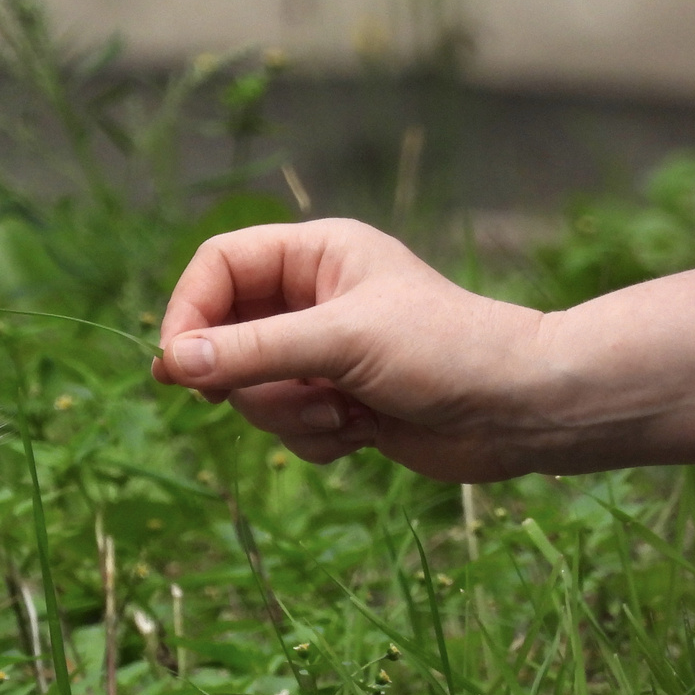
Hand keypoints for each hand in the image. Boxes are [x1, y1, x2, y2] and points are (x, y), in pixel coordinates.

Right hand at [151, 218, 543, 481]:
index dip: (189, 311)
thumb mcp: (341, 342)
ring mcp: (323, 355)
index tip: (177, 365)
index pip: (218, 266)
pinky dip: (316, 439)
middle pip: (224, 336)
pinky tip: (363, 433)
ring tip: (343, 414)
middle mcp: (313, 299)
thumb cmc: (444, 351)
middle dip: (250, 380)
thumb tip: (172, 364)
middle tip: (286, 395)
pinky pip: (285, 428)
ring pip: (252, 391)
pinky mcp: (338, 404)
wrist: (522, 411)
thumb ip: (253, 352)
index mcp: (315, 255)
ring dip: (289, 416)